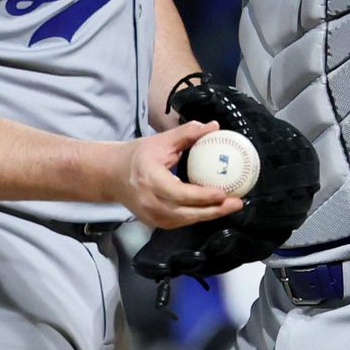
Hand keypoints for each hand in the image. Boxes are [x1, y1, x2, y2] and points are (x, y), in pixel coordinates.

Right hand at [113, 121, 243, 228]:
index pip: (178, 193)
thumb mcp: (161, 141)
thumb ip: (187, 134)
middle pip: (186, 212)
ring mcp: (151, 216)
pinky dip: (199, 216)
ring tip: (232, 205)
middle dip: (214, 210)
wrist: (111, 175)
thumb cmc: (137, 156)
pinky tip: (215, 208)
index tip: (222, 192)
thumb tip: (213, 127)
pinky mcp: (155, 223)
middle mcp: (149, 201)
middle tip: (237, 201)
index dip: (202, 196)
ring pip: (186, 220)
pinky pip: (181, 222)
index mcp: (149, 179)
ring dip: (210, 215)